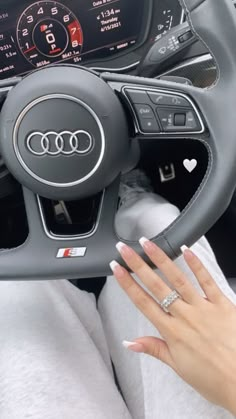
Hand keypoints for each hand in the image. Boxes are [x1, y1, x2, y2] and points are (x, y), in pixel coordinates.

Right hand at [110, 239, 235, 414]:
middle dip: (138, 265)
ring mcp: (203, 308)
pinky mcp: (222, 304)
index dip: (127, 284)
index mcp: (172, 332)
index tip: (117, 269)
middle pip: (156, 285)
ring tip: (149, 244)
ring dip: (161, 259)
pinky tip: (186, 249)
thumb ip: (154, 348)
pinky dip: (196, 264)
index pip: (143, 302)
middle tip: (125, 249)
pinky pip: (207, 281)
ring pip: (178, 279)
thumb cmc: (212, 378)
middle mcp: (185, 316)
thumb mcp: (177, 366)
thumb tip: (130, 343)